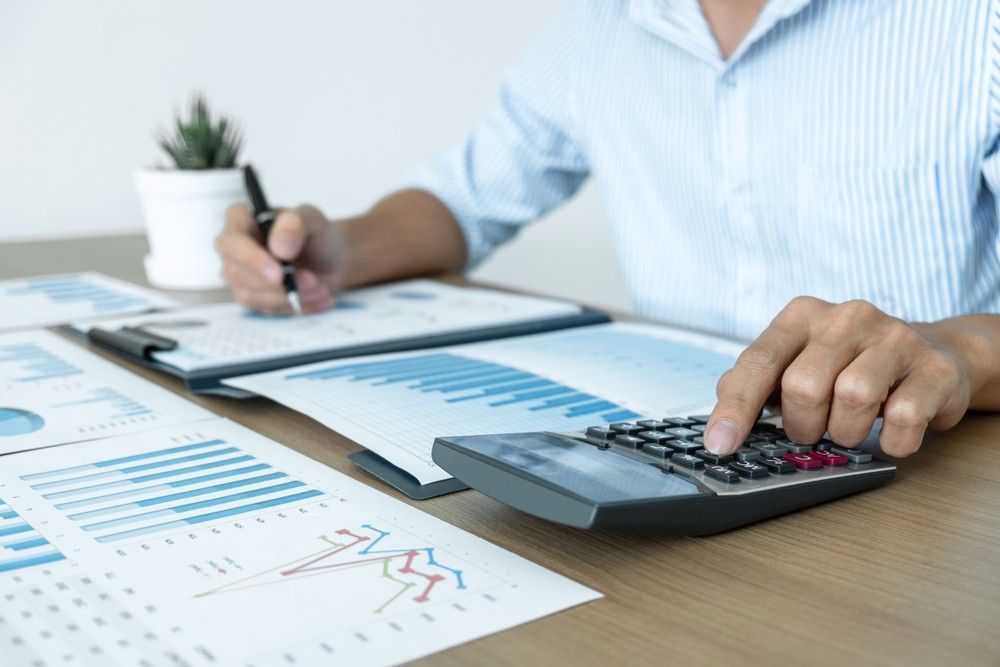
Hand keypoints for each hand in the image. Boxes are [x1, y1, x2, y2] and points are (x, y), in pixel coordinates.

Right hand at [215, 203, 344, 314]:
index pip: (232, 242)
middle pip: (237, 273)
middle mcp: (233, 249)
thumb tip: (279, 246)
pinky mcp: (252, 298)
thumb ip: (295, 224)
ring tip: (321, 288)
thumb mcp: (313, 219)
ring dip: (289, 296)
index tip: (279, 273)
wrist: (332, 261)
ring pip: (251, 295)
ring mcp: (239, 276)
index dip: (252, 260)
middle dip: (277, 283)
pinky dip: (295, 306)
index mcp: (241, 220)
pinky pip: (266, 308)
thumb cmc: (317, 235)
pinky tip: (317, 297)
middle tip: (313, 281)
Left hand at [704, 297, 977, 457]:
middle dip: (802, 424)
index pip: (759, 362)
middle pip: (803, 385)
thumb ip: (757, 383)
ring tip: (851, 427)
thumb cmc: (849, 364)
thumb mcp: (798, 362)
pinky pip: (904, 419)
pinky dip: (892, 441)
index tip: (719, 445)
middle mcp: (846, 317)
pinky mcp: (935, 367)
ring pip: (853, 398)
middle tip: (811, 430)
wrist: (934, 354)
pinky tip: (891, 432)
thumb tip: (722, 420)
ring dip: (846, 432)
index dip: (736, 408)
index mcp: (801, 316)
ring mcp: (894, 337)